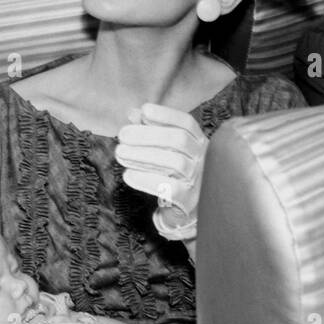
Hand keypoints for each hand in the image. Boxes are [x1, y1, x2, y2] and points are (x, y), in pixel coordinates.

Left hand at [116, 103, 206, 238]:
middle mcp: (203, 159)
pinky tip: (128, 175)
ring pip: (174, 163)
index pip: (187, 123)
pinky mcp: (189, 201)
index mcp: (199, 142)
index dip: (166, 115)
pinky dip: (147, 180)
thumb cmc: (174, 175)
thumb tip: (133, 113)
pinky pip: (170, 189)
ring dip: (143, 156)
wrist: (187, 212)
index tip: (144, 110)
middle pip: (178, 140)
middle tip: (122, 136)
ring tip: (120, 153)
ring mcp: (199, 180)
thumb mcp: (165, 151)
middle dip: (147, 135)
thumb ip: (150, 130)